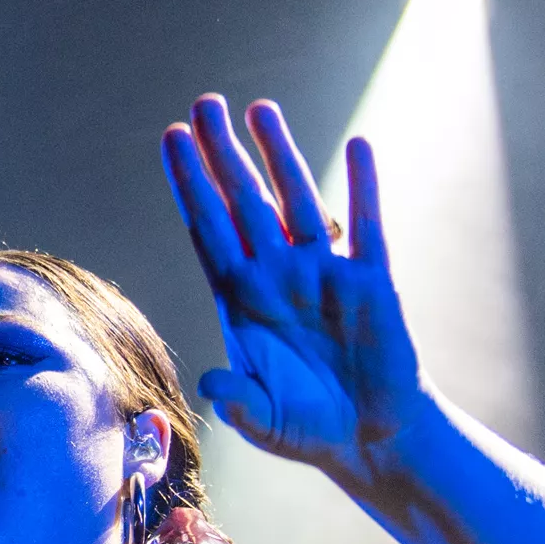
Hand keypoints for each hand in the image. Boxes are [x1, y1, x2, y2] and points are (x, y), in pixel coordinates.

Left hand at [161, 96, 434, 485]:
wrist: (371, 440)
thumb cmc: (309, 430)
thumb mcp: (265, 422)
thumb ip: (240, 402)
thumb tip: (214, 383)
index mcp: (243, 302)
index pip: (209, 230)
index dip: (191, 185)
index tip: (173, 139)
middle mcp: (278, 278)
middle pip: (244, 203)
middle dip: (223, 155)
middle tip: (204, 104)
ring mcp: (324, 276)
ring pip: (298, 201)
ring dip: (280, 156)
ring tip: (260, 109)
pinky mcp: (371, 284)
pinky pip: (367, 227)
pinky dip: (364, 188)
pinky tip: (359, 148)